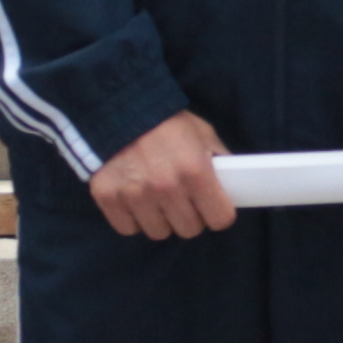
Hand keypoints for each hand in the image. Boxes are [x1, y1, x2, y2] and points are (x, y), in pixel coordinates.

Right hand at [89, 108, 234, 239]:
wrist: (119, 109)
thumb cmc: (167, 122)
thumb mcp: (203, 134)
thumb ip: (218, 160)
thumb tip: (234, 182)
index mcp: (196, 171)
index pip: (220, 219)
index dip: (220, 213)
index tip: (214, 207)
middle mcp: (166, 187)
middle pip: (190, 229)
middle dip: (191, 217)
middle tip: (185, 202)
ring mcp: (135, 194)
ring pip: (159, 232)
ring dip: (162, 220)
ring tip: (159, 201)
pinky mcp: (108, 197)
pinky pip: (128, 228)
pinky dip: (133, 219)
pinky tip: (137, 202)